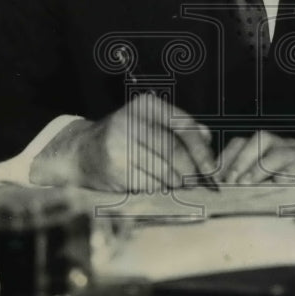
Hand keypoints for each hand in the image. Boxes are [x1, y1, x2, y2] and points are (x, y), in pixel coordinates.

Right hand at [29, 94, 215, 191]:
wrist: (83, 153)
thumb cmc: (127, 137)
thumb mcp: (151, 122)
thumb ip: (180, 128)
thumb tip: (208, 140)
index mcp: (146, 105)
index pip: (183, 125)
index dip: (201, 149)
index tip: (212, 168)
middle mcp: (131, 121)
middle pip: (174, 151)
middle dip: (191, 171)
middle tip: (199, 183)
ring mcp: (120, 145)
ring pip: (164, 171)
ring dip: (176, 183)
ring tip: (176, 185)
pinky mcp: (115, 169)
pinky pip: (149, 185)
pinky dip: (159, 190)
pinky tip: (156, 186)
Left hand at [214, 131, 294, 184]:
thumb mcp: (270, 191)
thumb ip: (249, 189)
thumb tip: (222, 194)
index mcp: (268, 150)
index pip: (243, 142)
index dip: (228, 157)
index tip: (215, 177)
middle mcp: (285, 145)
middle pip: (261, 139)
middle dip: (243, 159)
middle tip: (233, 183)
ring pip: (281, 150)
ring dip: (262, 167)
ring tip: (250, 185)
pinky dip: (291, 171)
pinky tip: (280, 184)